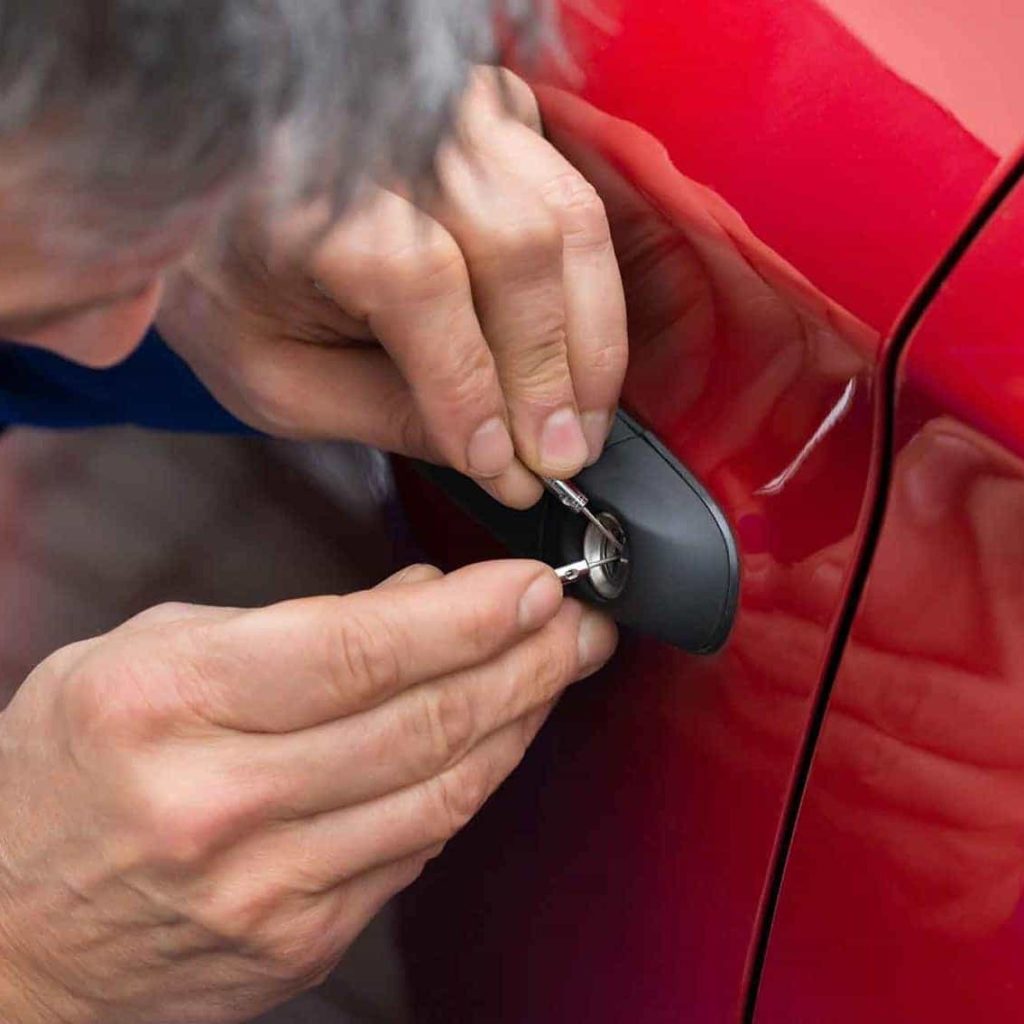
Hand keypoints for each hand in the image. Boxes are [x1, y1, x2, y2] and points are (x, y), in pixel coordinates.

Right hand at [0, 561, 615, 1022]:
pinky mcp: (300, 940)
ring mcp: (267, 887)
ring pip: (442, 792)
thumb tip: (421, 599)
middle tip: (578, 621)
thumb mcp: (149, 653)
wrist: (6, 937)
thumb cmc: (66, 773)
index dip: (470, 615)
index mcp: (170, 703)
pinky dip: (470, 784)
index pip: (359, 650)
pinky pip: (418, 850)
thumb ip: (293, 624)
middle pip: (422, 722)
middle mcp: (221, 801)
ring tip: (562, 668)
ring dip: (520, 721)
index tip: (534, 583)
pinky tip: (500, 737)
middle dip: (524, 661)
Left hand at [158, 67, 627, 508]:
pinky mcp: (497, 119)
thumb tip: (504, 467)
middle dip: (553, 367)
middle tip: (562, 455)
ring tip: (582, 421)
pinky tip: (576, 355)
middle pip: (516, 243)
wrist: (221, 192)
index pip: (420, 282)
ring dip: (592, 334)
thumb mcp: (279, 379)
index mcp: (308, 193)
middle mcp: (389, 131)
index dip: (473, 384)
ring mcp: (452, 110)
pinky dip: (590, 287)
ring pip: (567, 217)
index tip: (502, 462)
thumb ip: (389, 418)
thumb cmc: (234, 288)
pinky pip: (576, 202)